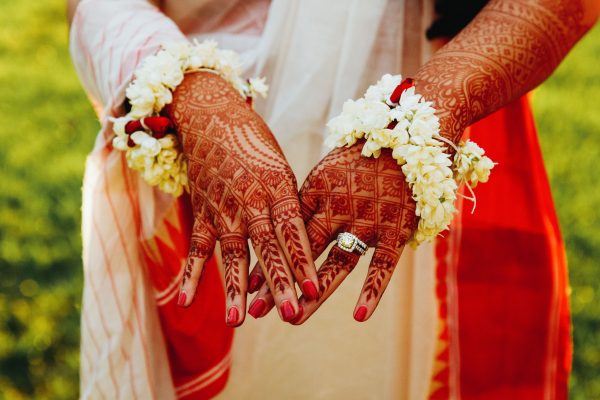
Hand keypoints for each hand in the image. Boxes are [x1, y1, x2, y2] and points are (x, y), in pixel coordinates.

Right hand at [168, 71, 317, 324]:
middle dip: (280, 283)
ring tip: (239, 320)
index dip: (303, 261)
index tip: (314, 289)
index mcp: (277, 187)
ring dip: (236, 288)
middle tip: (292, 314)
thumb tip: (304, 243)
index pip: (293, 231)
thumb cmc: (256, 143)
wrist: (212, 118)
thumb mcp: (282, 167)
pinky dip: (191, 275)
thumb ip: (290, 205)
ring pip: (232, 253)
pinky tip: (186, 302)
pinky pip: (197, 248)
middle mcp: (251, 200)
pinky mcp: (203, 213)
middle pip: (267, 248)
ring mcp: (224, 209)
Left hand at [247, 141, 416, 322]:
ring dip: (314, 295)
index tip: (247, 286)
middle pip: (303, 253)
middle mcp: (337, 209)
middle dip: (279, 282)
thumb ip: (308, 202)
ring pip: (336, 264)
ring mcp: (366, 221)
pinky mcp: (395, 231)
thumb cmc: (360, 157)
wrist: (408, 137)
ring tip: (294, 319)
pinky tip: (359, 316)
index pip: (285, 234)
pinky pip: (382, 266)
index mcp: (316, 193)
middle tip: (257, 311)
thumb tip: (280, 227)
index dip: (267, 260)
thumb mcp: (327, 173)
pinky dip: (372, 291)